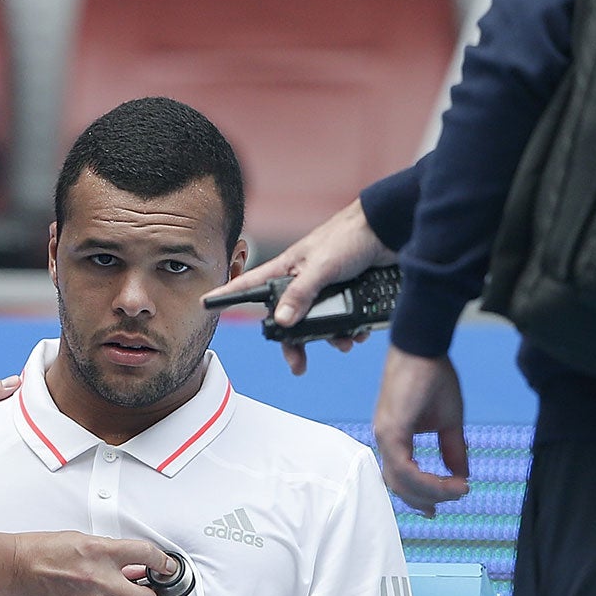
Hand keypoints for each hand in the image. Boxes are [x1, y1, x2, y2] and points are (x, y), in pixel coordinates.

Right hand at [7, 532, 174, 595]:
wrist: (12, 568)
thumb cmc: (41, 550)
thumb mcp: (81, 540)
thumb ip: (110, 554)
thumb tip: (133, 567)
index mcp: (100, 551)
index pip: (145, 555)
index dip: (163, 563)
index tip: (168, 567)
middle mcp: (98, 578)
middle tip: (150, 593)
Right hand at [202, 199, 393, 374]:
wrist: (389, 231)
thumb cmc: (350, 235)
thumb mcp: (322, 266)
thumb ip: (301, 293)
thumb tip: (283, 321)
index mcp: (287, 269)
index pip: (250, 285)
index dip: (227, 295)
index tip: (206, 305)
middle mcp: (302, 281)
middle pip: (286, 319)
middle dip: (293, 343)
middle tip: (298, 364)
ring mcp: (324, 289)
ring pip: (316, 324)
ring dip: (329, 338)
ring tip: (344, 343)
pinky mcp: (346, 294)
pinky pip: (341, 321)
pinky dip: (349, 331)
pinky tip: (359, 333)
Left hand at [375, 348, 469, 514]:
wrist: (424, 347)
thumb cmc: (433, 376)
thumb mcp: (449, 420)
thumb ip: (452, 450)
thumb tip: (462, 476)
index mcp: (395, 437)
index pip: (402, 477)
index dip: (421, 495)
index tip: (442, 505)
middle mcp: (385, 439)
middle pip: (399, 486)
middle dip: (428, 498)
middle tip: (453, 499)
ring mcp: (385, 435)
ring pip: (401, 482)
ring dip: (431, 492)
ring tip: (458, 490)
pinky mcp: (391, 429)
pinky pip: (405, 468)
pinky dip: (427, 480)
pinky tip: (450, 482)